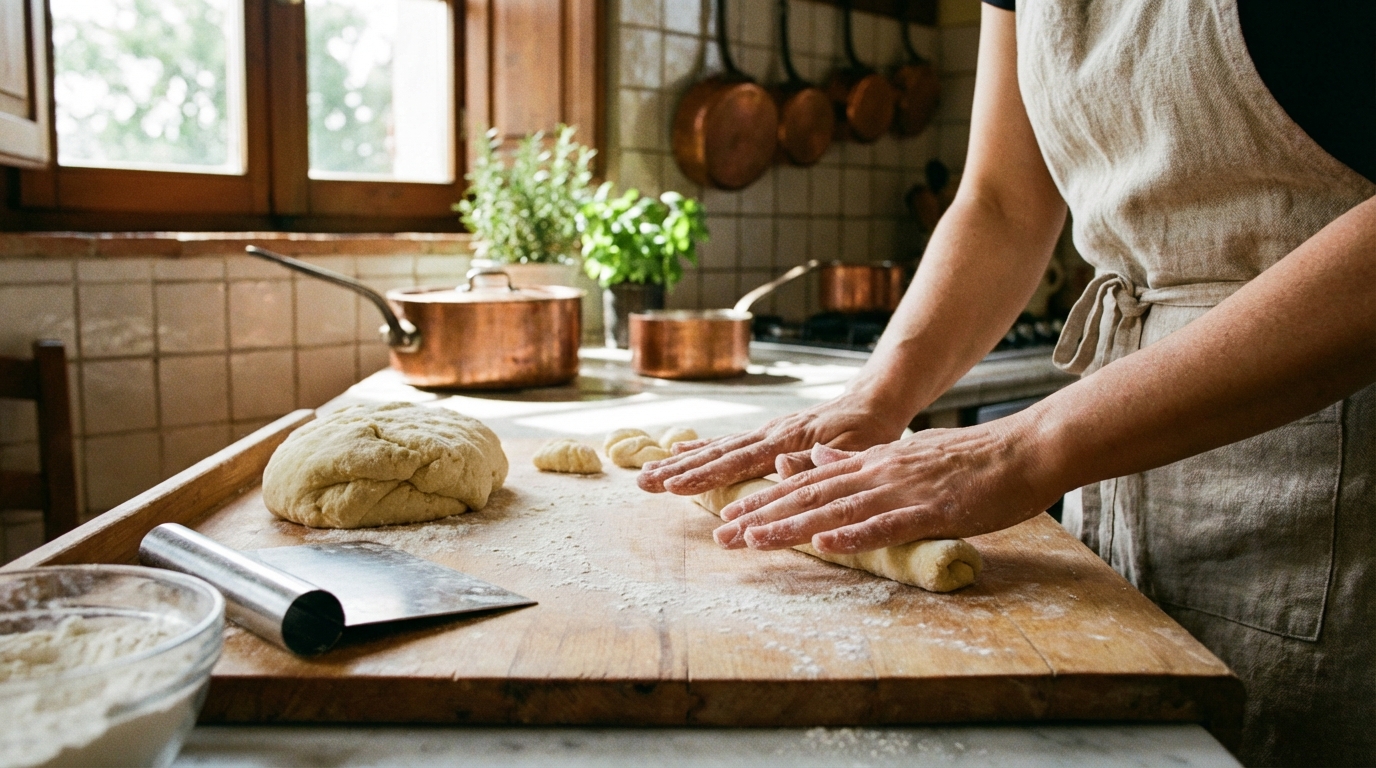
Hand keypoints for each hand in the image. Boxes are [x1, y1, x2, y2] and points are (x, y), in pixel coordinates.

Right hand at [636, 395, 906, 494]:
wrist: (873, 401)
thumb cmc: (869, 430)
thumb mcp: (855, 447)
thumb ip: (819, 458)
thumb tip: (779, 465)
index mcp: (786, 441)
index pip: (738, 461)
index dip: (705, 476)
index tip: (674, 486)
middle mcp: (768, 435)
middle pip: (716, 455)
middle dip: (679, 471)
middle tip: (644, 483)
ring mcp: (764, 433)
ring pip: (716, 449)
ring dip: (681, 464)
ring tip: (648, 475)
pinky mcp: (766, 435)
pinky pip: (728, 443)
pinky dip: (701, 449)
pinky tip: (678, 453)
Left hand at [711, 421, 1059, 553]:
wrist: (1025, 449)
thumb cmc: (970, 459)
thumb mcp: (905, 454)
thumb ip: (859, 461)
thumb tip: (816, 460)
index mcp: (871, 463)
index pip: (806, 483)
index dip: (765, 500)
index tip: (729, 517)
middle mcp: (878, 473)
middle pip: (809, 495)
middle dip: (763, 516)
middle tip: (722, 535)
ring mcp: (903, 490)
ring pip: (837, 509)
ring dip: (793, 526)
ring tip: (754, 539)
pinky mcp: (932, 510)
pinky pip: (887, 524)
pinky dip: (854, 535)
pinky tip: (825, 544)